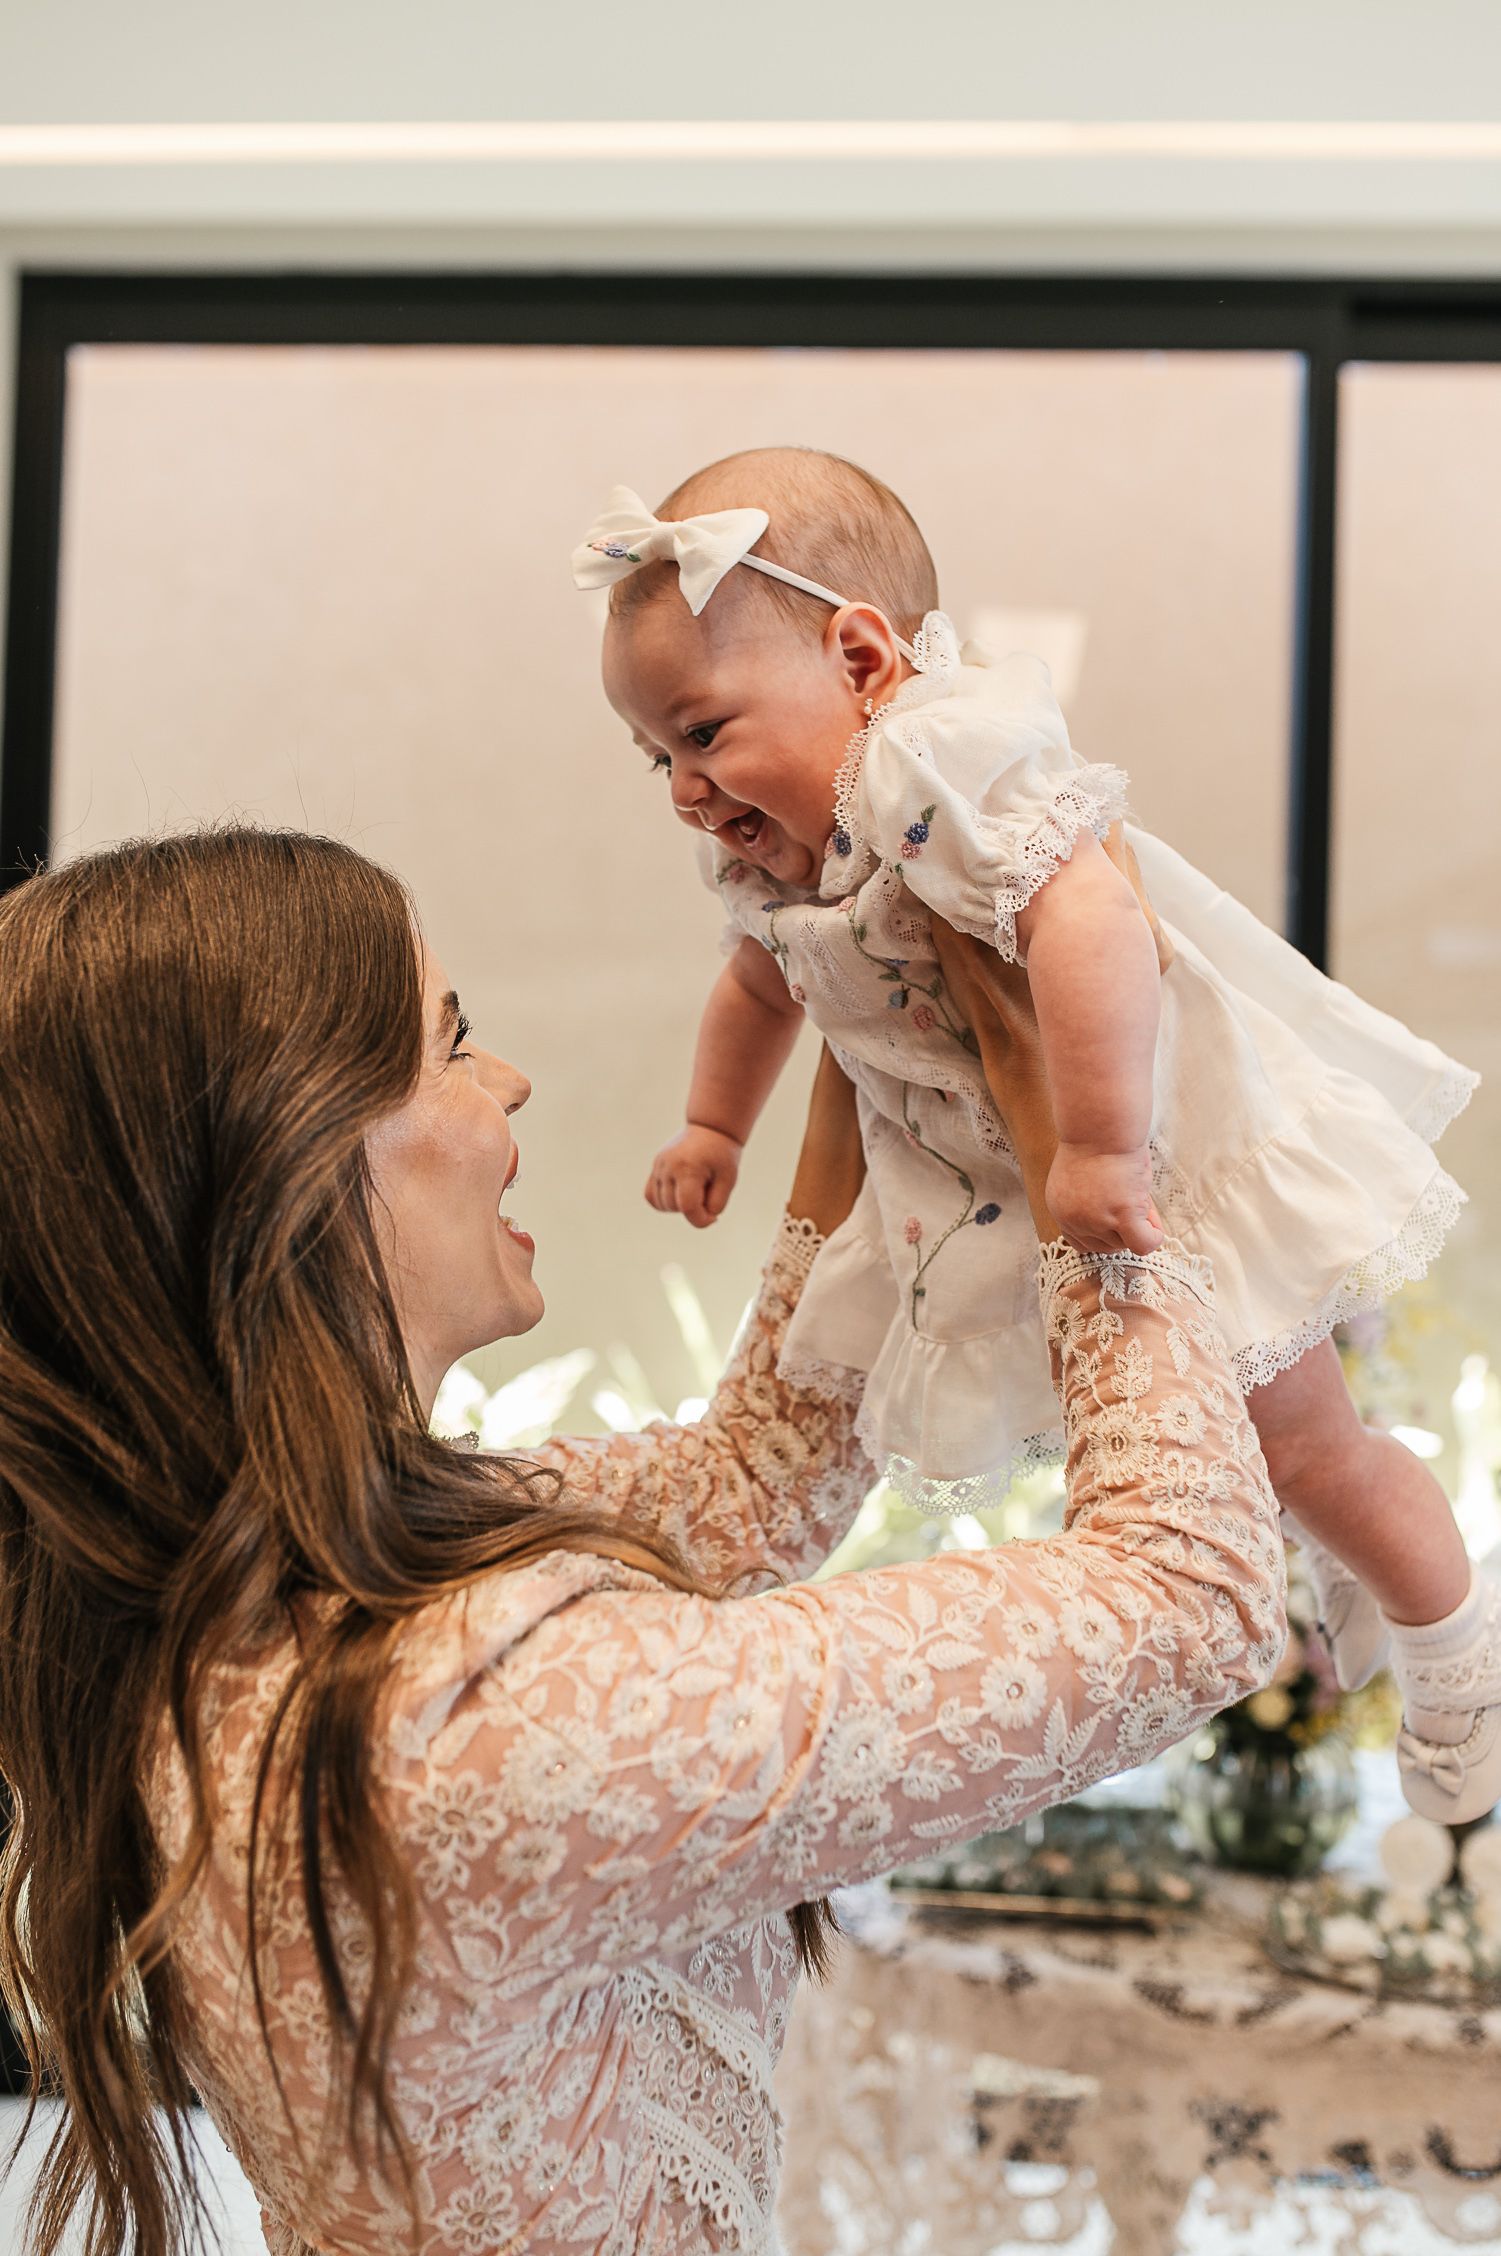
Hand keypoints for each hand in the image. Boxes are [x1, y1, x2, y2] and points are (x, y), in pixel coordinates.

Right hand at [646, 1125, 742, 1227]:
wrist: (711, 1129)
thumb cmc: (722, 1156)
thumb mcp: (728, 1180)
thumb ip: (715, 1204)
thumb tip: (699, 1219)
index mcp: (688, 1168)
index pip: (687, 1207)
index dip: (701, 1219)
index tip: (714, 1217)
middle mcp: (668, 1166)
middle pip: (675, 1207)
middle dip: (693, 1209)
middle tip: (708, 1193)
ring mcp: (659, 1165)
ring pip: (662, 1204)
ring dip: (679, 1206)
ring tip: (695, 1189)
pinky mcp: (655, 1166)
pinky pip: (651, 1195)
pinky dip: (664, 1202)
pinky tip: (679, 1194)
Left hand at [1044, 1142, 1163, 1255]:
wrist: (1100, 1123)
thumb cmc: (1098, 1142)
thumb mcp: (1091, 1179)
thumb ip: (1104, 1206)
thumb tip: (1138, 1228)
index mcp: (1061, 1210)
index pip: (1083, 1243)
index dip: (1106, 1233)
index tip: (1118, 1215)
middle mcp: (1073, 1219)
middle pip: (1106, 1246)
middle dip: (1123, 1229)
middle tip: (1133, 1199)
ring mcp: (1095, 1219)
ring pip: (1125, 1244)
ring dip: (1139, 1225)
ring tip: (1139, 1194)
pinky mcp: (1120, 1214)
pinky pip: (1142, 1244)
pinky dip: (1152, 1238)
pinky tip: (1153, 1222)